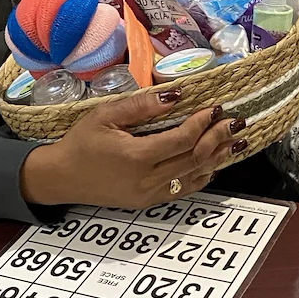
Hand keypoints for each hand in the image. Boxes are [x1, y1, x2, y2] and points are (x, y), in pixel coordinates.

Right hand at [20, 89, 246, 207]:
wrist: (61, 178)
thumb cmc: (81, 142)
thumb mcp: (106, 115)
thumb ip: (141, 105)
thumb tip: (177, 95)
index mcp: (136, 157)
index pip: (182, 139)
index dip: (203, 123)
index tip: (216, 107)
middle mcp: (148, 180)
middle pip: (195, 158)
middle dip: (219, 139)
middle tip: (237, 121)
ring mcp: (150, 194)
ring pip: (194, 176)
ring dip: (218, 158)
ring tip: (237, 142)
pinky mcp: (149, 202)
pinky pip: (183, 190)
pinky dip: (203, 175)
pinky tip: (215, 164)